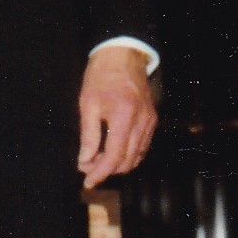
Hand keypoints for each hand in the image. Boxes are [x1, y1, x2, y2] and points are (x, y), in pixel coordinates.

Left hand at [76, 44, 156, 188]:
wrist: (123, 56)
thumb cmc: (101, 77)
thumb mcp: (88, 104)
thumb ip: (88, 136)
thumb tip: (85, 162)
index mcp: (123, 117)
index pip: (114, 157)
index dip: (100, 173)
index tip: (88, 181)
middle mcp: (141, 122)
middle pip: (127, 161)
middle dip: (107, 170)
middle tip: (88, 169)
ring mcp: (150, 122)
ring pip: (136, 157)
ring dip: (118, 165)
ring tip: (98, 161)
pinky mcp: (152, 120)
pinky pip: (142, 147)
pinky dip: (128, 155)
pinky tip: (114, 152)